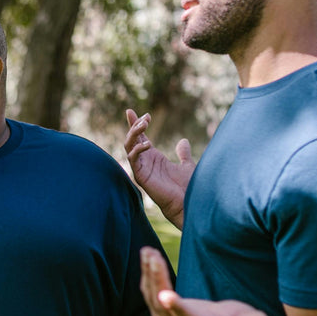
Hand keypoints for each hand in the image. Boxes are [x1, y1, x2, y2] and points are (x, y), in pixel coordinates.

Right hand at [124, 110, 193, 224]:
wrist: (188, 203)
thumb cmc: (187, 188)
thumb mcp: (187, 164)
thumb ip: (183, 153)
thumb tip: (183, 140)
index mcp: (153, 158)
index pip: (140, 137)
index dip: (135, 124)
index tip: (132, 111)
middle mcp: (145, 161)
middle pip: (132, 139)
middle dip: (135, 126)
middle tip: (145, 118)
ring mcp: (141, 168)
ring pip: (129, 147)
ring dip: (134, 134)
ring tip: (144, 124)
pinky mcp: (141, 176)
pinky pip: (132, 160)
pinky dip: (137, 150)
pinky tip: (147, 144)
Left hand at [139, 248, 269, 315]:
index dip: (176, 307)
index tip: (165, 296)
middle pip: (162, 304)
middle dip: (157, 280)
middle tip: (154, 256)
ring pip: (151, 296)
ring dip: (149, 273)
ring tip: (148, 251)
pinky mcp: (161, 311)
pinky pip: (149, 291)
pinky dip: (146, 273)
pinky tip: (146, 255)